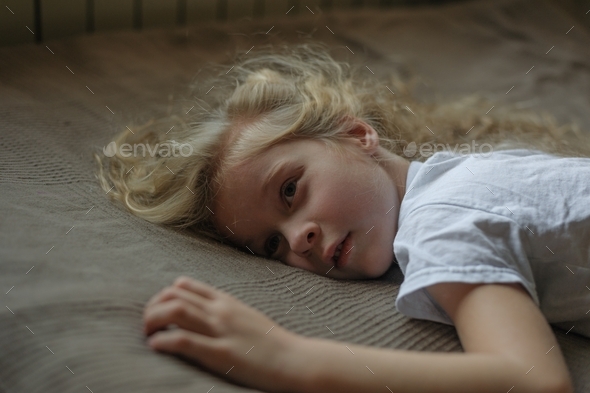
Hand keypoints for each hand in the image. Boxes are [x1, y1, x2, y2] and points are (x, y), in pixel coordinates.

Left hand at [143, 276, 300, 391]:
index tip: (158, 311)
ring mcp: (221, 330)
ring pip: (176, 312)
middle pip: (174, 296)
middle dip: (152, 308)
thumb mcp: (247, 318)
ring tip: (147, 335)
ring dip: (153, 321)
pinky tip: (155, 347)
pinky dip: (165, 342)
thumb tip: (205, 313)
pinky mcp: (222, 353)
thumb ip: (226, 312)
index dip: (164, 296)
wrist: (296, 359)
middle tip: (148, 326)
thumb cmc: (273, 343)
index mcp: (227, 302)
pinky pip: (187, 341)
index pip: (186, 286)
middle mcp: (221, 311)